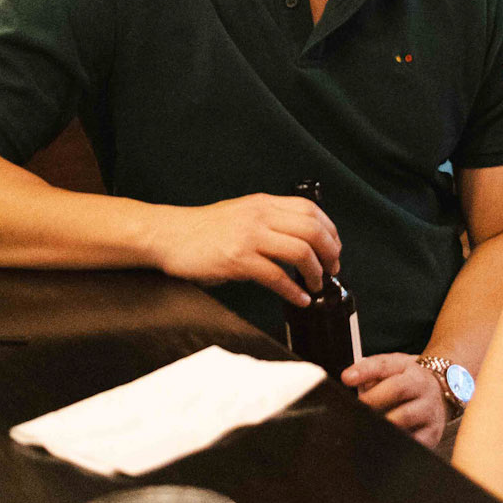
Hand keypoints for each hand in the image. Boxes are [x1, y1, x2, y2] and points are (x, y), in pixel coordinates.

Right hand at [148, 193, 340, 306]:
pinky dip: (293, 291)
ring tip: (317, 285)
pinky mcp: (236, 260)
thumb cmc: (202, 230)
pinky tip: (299, 299)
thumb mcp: (241, 214)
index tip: (334, 248)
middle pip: (312, 229)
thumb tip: (297, 241)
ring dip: (315, 272)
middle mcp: (259, 216)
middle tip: (332, 269)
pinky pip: (275, 276)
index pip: (310, 209)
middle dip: (330, 252)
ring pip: (299, 251)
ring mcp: (248, 237)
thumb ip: (267, 222)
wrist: (168, 235)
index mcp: (263, 203)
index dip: (330, 230)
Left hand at [341, 353, 445, 448]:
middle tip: (357, 409)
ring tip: (367, 428)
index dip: (364, 371)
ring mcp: (429, 409)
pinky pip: (414, 440)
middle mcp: (422, 385)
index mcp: (407, 367)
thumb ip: (369, 372)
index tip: (346, 379)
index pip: (384, 365)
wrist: (443, 392)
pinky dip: (397, 443)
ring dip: (383, 423)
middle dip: (373, 399)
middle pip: (397, 389)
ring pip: (405, 416)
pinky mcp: (433, 432)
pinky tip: (384, 443)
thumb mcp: (391, 369)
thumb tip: (349, 380)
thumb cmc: (407, 381)